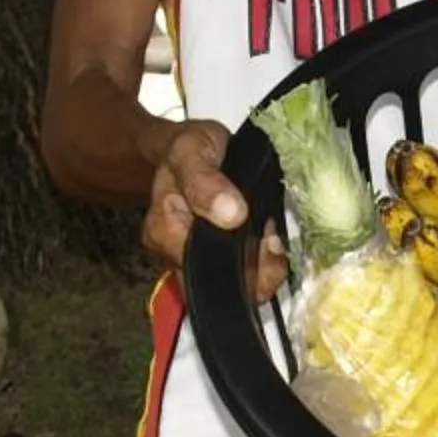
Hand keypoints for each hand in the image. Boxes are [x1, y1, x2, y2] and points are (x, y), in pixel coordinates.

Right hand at [145, 119, 288, 297]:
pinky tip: (271, 239)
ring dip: (268, 267)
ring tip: (273, 234)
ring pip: (240, 287)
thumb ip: (204, 181)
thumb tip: (230, 214)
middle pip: (224, 285)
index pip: (204, 267)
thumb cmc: (187, 149)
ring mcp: (200, 263)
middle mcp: (177, 256)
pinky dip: (268, 263)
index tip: (267, 234)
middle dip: (259, 268)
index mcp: (163, 231)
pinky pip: (249, 277)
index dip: (241, 258)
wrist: (194, 150)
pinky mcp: (221, 263)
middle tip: (274, 235)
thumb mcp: (191, 151)